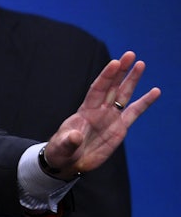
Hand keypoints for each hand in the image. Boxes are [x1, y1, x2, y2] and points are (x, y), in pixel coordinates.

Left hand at [43, 51, 159, 178]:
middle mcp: (99, 110)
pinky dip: (144, 102)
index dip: (106, 76)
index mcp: (85, 111)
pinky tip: (155, 91)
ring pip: (123, 95)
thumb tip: (75, 136)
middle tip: (130, 54)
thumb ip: (68, 141)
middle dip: (121, 71)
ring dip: (132, 80)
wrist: (69, 162)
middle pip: (112, 87)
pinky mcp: (119, 128)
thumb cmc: (61, 151)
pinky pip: (134, 113)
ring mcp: (110, 118)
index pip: (97, 89)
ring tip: (141, 64)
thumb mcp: (61, 147)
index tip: (115, 63)